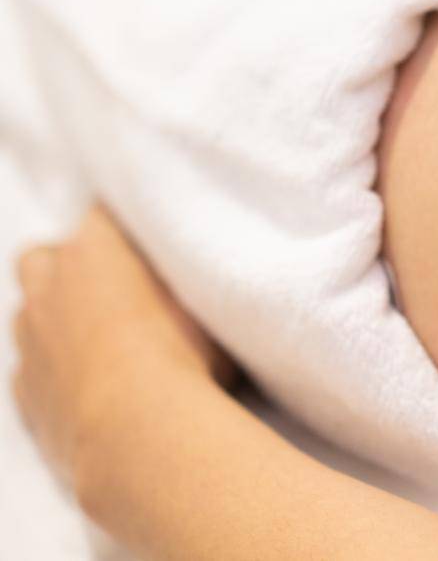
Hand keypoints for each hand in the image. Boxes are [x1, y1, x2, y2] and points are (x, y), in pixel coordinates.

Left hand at [12, 208, 230, 486]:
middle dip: (66, 266)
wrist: (138, 433)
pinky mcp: (23, 392)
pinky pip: (29, 368)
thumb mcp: (201, 304)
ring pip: (26, 313)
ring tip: (98, 342)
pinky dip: (51, 370)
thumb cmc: (180, 358)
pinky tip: (86, 385)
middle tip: (110, 289)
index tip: (147, 249)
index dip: (123, 232)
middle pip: (41, 255)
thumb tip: (186, 282)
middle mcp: (48, 287)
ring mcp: (28, 341)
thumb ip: (181, 284)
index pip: (100, 216)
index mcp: (93, 252)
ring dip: (54, 318)